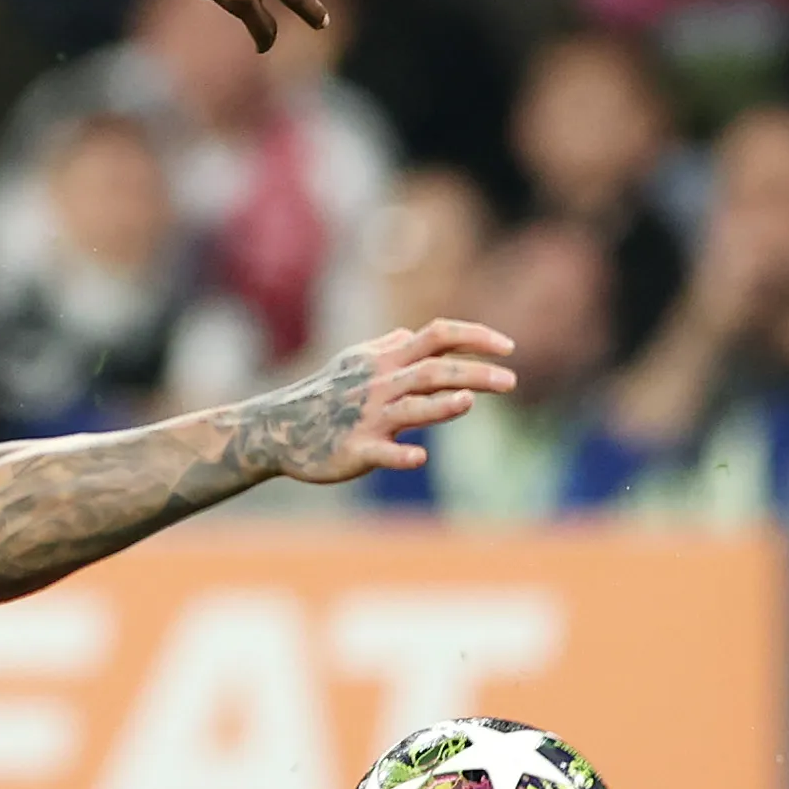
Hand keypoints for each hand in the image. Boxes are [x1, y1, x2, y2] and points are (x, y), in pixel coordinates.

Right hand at [238, 318, 517, 482]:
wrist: (277, 430)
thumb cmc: (320, 394)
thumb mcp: (352, 362)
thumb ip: (386, 346)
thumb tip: (412, 333)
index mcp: (384, 361)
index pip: (436, 335)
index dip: (474, 336)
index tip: (508, 346)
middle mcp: (379, 385)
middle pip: (432, 370)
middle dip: (473, 373)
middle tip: (511, 381)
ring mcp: (367, 417)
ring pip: (410, 407)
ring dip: (442, 406)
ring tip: (470, 403)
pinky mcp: (355, 450)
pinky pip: (380, 452)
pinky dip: (399, 454)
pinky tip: (419, 456)